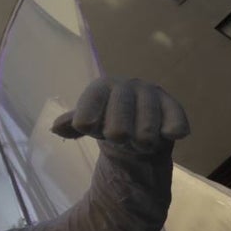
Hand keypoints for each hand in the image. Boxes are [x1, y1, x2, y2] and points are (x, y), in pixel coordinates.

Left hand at [51, 77, 189, 153]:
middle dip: (118, 133)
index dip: (88, 118)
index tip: (87, 129)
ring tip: (139, 143)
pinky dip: (170, 130)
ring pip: (147, 125)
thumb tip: (56, 127)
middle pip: (120, 117)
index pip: (92, 101)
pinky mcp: (173, 107)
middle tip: (119, 139)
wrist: (137, 127)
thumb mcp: (88, 122)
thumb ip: (71, 123)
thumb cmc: (107, 122)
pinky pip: (174, 121)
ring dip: (142, 141)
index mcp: (103, 87)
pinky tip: (167, 136)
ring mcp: (152, 95)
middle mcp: (128, 86)